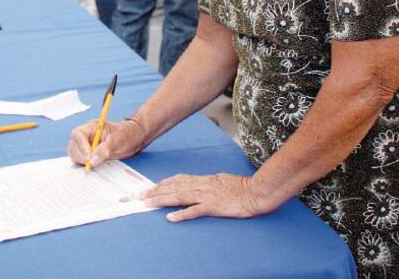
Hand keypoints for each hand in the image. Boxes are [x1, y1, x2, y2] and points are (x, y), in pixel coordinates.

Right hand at [66, 118, 145, 169]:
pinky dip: (84, 165)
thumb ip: (104, 150)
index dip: (81, 146)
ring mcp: (87, 146)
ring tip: (92, 166)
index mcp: (92, 127)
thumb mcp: (117, 140)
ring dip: (81, 162)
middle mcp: (87, 136)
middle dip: (80, 156)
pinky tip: (92, 168)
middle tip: (90, 164)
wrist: (134, 138)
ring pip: (75, 154)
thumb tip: (92, 161)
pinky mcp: (90, 155)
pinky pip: (81, 160)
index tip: (88, 157)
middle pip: (73, 145)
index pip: (78, 134)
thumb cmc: (126, 134)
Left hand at [141, 173, 271, 221]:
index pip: (177, 180)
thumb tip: (198, 185)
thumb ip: (208, 183)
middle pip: (173, 187)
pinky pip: (195, 210)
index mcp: (204, 179)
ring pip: (179, 196)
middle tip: (140, 195)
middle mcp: (202, 185)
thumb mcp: (222, 181)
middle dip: (155, 191)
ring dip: (162, 200)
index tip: (150, 187)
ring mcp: (207, 195)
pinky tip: (171, 218)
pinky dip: (181, 214)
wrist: (257, 191)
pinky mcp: (214, 206)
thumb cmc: (242, 187)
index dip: (162, 183)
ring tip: (148, 203)